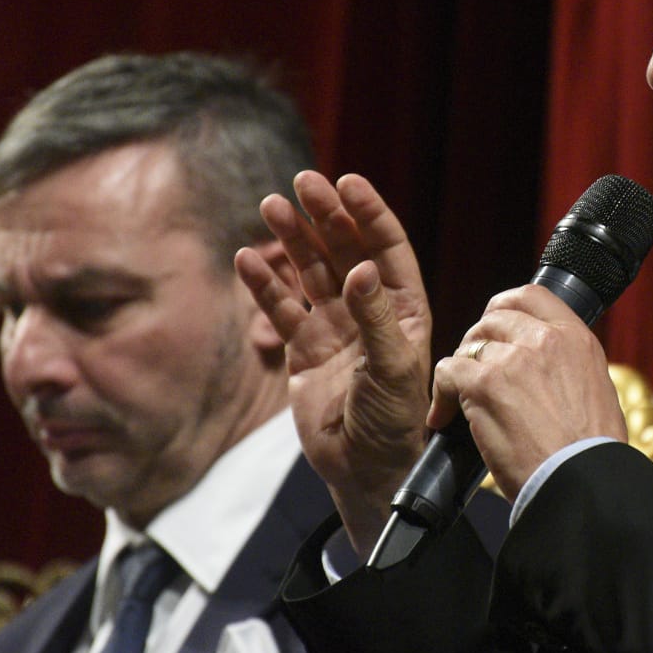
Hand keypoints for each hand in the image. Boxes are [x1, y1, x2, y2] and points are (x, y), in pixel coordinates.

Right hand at [236, 171, 431, 555]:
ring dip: (293, 240)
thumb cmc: (393, 421)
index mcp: (404, 308)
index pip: (387, 248)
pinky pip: (283, 308)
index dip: (368, 214)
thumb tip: (362, 268)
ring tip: (271, 206)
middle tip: (302, 182)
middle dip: (325, 216)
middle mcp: (370, 311)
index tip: (347, 183)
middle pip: (346, 250)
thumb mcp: (393, 367)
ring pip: (311, 272)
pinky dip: (266, 284)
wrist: (364, 470)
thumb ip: (376, 317)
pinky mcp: (304, 350)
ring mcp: (336, 328)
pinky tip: (248, 258)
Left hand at [430, 285, 627, 500]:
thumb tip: (545, 364)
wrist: (582, 480)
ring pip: (468, 346)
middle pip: (493, 319)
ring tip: (460, 398)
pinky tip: (445, 417)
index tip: (494, 324)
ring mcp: (512, 359)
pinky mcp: (484, 384)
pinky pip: (447, 372)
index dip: (505, 307)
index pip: (531, 296)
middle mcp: (544, 339)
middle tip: (474, 370)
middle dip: (478, 342)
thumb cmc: (590, 449)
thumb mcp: (597, 387)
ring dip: (460, 371)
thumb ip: (568, 363)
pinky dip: (441, 395)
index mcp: (575, 338)